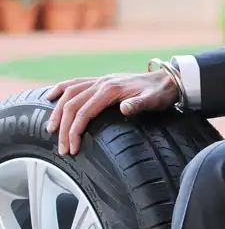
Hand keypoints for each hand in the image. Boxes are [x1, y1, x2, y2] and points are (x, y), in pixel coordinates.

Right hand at [46, 70, 179, 155]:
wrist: (169, 79)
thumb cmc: (161, 93)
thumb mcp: (154, 101)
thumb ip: (139, 104)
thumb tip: (125, 108)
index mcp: (111, 89)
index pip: (84, 111)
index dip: (75, 131)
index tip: (72, 149)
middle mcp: (102, 83)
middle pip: (72, 105)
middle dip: (64, 128)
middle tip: (63, 149)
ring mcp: (100, 80)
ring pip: (69, 93)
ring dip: (58, 112)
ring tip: (51, 130)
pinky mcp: (101, 81)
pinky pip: (75, 83)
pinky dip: (61, 89)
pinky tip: (50, 97)